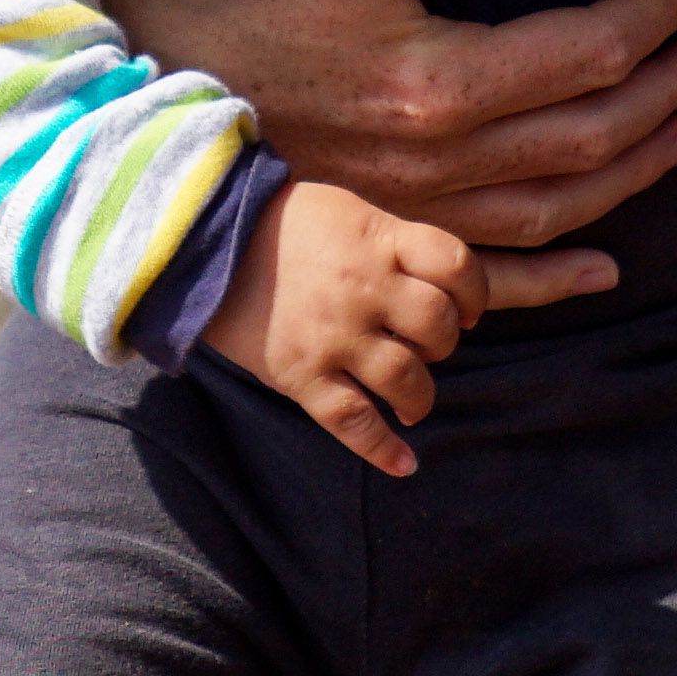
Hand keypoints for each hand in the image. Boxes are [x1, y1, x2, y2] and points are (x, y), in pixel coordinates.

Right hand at [111, 0, 676, 252]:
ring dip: (637, 172)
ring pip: (554, 212)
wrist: (127, 63)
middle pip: (589, 140)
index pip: (586, 59)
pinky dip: (556, 272)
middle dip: (672, 91)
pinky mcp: (377, 224)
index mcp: (429, 81)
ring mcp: (401, 206)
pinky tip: (608, 264)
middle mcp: (426, 162)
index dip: (656, 24)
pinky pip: (485, 270)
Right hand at [216, 181, 603, 474]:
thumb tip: (440, 282)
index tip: (467, 307)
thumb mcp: (348, 212)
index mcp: (378, 242)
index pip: (456, 265)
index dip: (473, 292)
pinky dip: (383, 449)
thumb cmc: (282, 223)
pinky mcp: (301, 375)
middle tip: (425, 347)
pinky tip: (404, 464)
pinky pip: (353, 423)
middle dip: (443, 343)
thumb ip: (393, 242)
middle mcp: (363, 290)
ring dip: (420, 397)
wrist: (202, 243)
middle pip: (438, 326)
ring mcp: (332, 337)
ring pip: (407, 380)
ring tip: (411, 401)